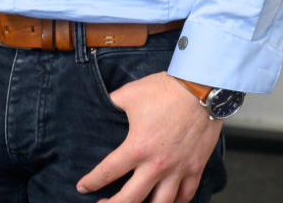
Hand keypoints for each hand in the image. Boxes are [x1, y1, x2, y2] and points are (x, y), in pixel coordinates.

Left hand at [77, 72, 221, 202]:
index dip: (92, 181)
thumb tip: (103, 104)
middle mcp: (156, 165)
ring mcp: (178, 169)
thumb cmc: (165, 90)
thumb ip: (114, 103)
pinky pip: (185, 196)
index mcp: (137, 147)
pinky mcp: (195, 168)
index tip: (82, 186)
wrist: (200, 90)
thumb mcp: (130, 93)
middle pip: (131, 198)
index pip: (108, 171)